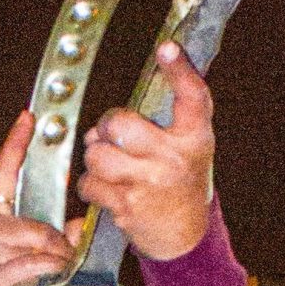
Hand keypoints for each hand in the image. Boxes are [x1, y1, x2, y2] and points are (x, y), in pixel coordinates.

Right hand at [0, 109, 77, 285]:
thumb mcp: (21, 258)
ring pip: (38, 244)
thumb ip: (51, 237)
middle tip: (66, 264)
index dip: (16, 144)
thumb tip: (76, 226)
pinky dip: (47, 276)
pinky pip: (32, 265)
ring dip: (57, 264)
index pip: (3, 173)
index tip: (29, 118)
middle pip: (38, 224)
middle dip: (60, 245)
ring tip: (53, 281)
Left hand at [79, 41, 214, 261]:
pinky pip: (89, 183)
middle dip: (107, 128)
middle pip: (120, 124)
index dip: (180, 70)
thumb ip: (175, 116)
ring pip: (97, 154)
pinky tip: (108, 189)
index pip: (193, 98)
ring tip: (112, 166)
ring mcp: (149, 183)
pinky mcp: (126, 206)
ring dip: (96, 159)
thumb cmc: (182, 183)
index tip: (167, 48)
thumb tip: (149, 77)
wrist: (185, 238)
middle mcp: (174, 159)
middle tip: (114, 137)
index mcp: (195, 140)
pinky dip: (91, 185)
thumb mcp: (191, 147)